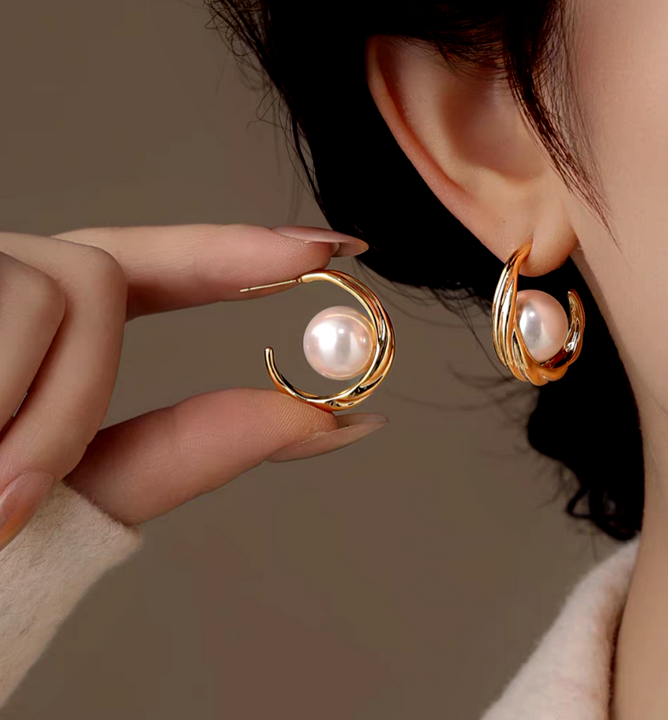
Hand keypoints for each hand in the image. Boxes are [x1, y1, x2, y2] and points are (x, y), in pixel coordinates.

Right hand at [0, 223, 387, 549]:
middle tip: (12, 499)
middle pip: (95, 272)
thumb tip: (336, 418)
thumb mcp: (80, 491)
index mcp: (33, 330)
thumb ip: (195, 447)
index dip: (237, 249)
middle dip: (77, 389)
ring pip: (57, 285)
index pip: (152, 267)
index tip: (335, 243)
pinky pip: (6, 300)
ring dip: (32, 414)